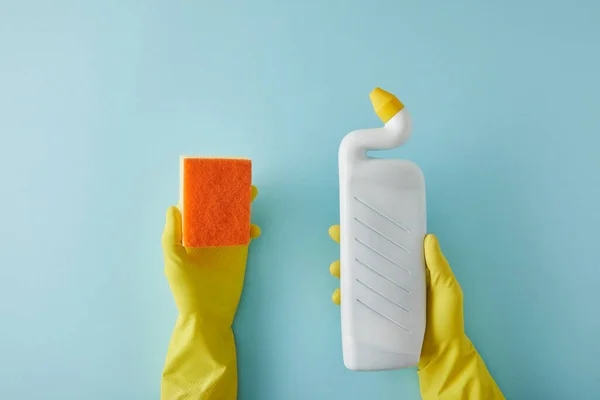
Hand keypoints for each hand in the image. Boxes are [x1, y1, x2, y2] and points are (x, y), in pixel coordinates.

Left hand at [162, 186, 260, 324]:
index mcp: (188, 234)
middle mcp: (206, 235)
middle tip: (239, 181)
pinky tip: (255, 229)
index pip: (196, 208)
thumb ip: (172, 234)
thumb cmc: (186, 289)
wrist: (208, 314)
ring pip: (234, 216)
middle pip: (218, 208)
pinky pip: (245, 233)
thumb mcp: (173, 260)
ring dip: (243, 204)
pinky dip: (251, 227)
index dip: (203, 193)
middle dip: (228, 193)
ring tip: (252, 194)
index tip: (212, 178)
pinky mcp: (239, 253)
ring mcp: (224, 243)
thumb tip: (174, 207)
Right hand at [327, 226, 464, 367]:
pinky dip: (345, 300)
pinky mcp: (376, 315)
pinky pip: (357, 304)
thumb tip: (428, 237)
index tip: (358, 220)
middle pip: (368, 259)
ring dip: (344, 271)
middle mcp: (393, 280)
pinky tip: (339, 297)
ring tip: (336, 268)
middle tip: (336, 235)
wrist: (441, 354)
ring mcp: (383, 297)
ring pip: (358, 279)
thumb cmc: (448, 319)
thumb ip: (437, 266)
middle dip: (350, 246)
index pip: (389, 246)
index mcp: (410, 269)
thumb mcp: (447, 288)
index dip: (374, 233)